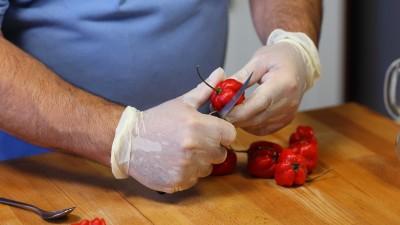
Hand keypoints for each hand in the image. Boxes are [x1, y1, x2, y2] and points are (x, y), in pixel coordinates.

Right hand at [111, 68, 236, 192]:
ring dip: (199, 162)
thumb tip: (221, 73)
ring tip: (181, 152)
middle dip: (211, 147)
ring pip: (208, 168)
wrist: (128, 141)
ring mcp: (187, 167)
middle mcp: (195, 148)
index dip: (222, 132)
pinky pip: (195, 179)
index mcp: (199, 126)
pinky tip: (174, 162)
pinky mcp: (178, 182)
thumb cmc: (156, 120)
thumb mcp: (182, 103)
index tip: (212, 131)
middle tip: (193, 141)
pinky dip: (187, 173)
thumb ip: (205, 91)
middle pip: (221, 153)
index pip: (230, 135)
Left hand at [226, 29, 319, 134]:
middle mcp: (289, 102)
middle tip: (219, 111)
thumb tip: (222, 90)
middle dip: (235, 118)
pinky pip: (263, 129)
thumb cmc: (279, 57)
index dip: (237, 111)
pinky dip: (250, 125)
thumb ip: (241, 77)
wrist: (300, 64)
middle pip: (256, 118)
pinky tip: (244, 115)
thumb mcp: (258, 60)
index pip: (258, 103)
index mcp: (284, 83)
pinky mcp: (286, 120)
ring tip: (231, 111)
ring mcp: (289, 113)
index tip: (220, 109)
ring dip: (241, 122)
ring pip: (258, 127)